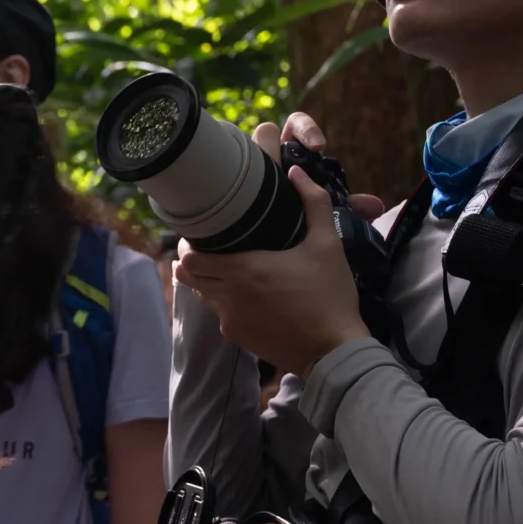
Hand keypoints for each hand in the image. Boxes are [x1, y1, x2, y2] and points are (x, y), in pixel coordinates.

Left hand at [173, 110, 369, 375]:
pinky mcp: (238, 339)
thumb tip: (296, 171)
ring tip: (229, 268)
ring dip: (207, 281)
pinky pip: (219, 315)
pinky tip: (248, 295)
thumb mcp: (328, 244)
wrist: (335, 352)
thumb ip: (313, 202)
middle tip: (210, 247)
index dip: (189, 244)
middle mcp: (229, 297)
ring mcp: (230, 321)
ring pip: (201, 295)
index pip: (189, 257)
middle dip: (192, 260)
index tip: (202, 233)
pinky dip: (224, 302)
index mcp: (244, 270)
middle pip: (187, 276)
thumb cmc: (331, 295)